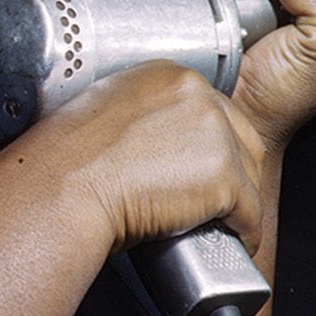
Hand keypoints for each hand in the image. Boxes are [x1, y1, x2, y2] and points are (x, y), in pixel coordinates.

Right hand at [5, 60, 271, 253]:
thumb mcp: (103, 110)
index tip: (204, 167)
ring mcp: (216, 135)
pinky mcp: (223, 177)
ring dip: (240, 202)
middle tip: (214, 200)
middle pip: (242, 138)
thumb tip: (151, 140)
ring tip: (220, 223)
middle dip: (234, 172)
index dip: (213, 144)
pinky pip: (251, 211)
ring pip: (250, 174)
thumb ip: (139, 113)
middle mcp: (199, 96)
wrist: (64, 188)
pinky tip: (235, 239)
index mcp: (169, 75)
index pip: (215, 110)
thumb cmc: (68, 159)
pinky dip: (246, 230)